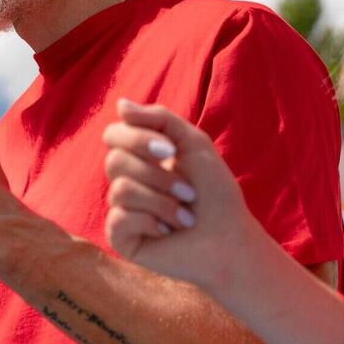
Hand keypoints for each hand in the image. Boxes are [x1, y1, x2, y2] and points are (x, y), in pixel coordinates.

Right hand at [102, 99, 261, 294]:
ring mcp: (120, 209)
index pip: (113, 134)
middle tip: (189, 191)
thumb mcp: (192, 142)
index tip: (170, 151)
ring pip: (121, 190)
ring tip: (186, 217)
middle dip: (158, 175)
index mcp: (138, 156)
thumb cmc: (214, 192)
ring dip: (163, 202)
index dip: (137, 139)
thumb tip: (120, 105)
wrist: (229, 239)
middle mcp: (124, 180)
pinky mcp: (120, 237)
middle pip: (114, 161)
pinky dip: (151, 222)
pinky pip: (119, 219)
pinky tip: (167, 232)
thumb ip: (159, 119)